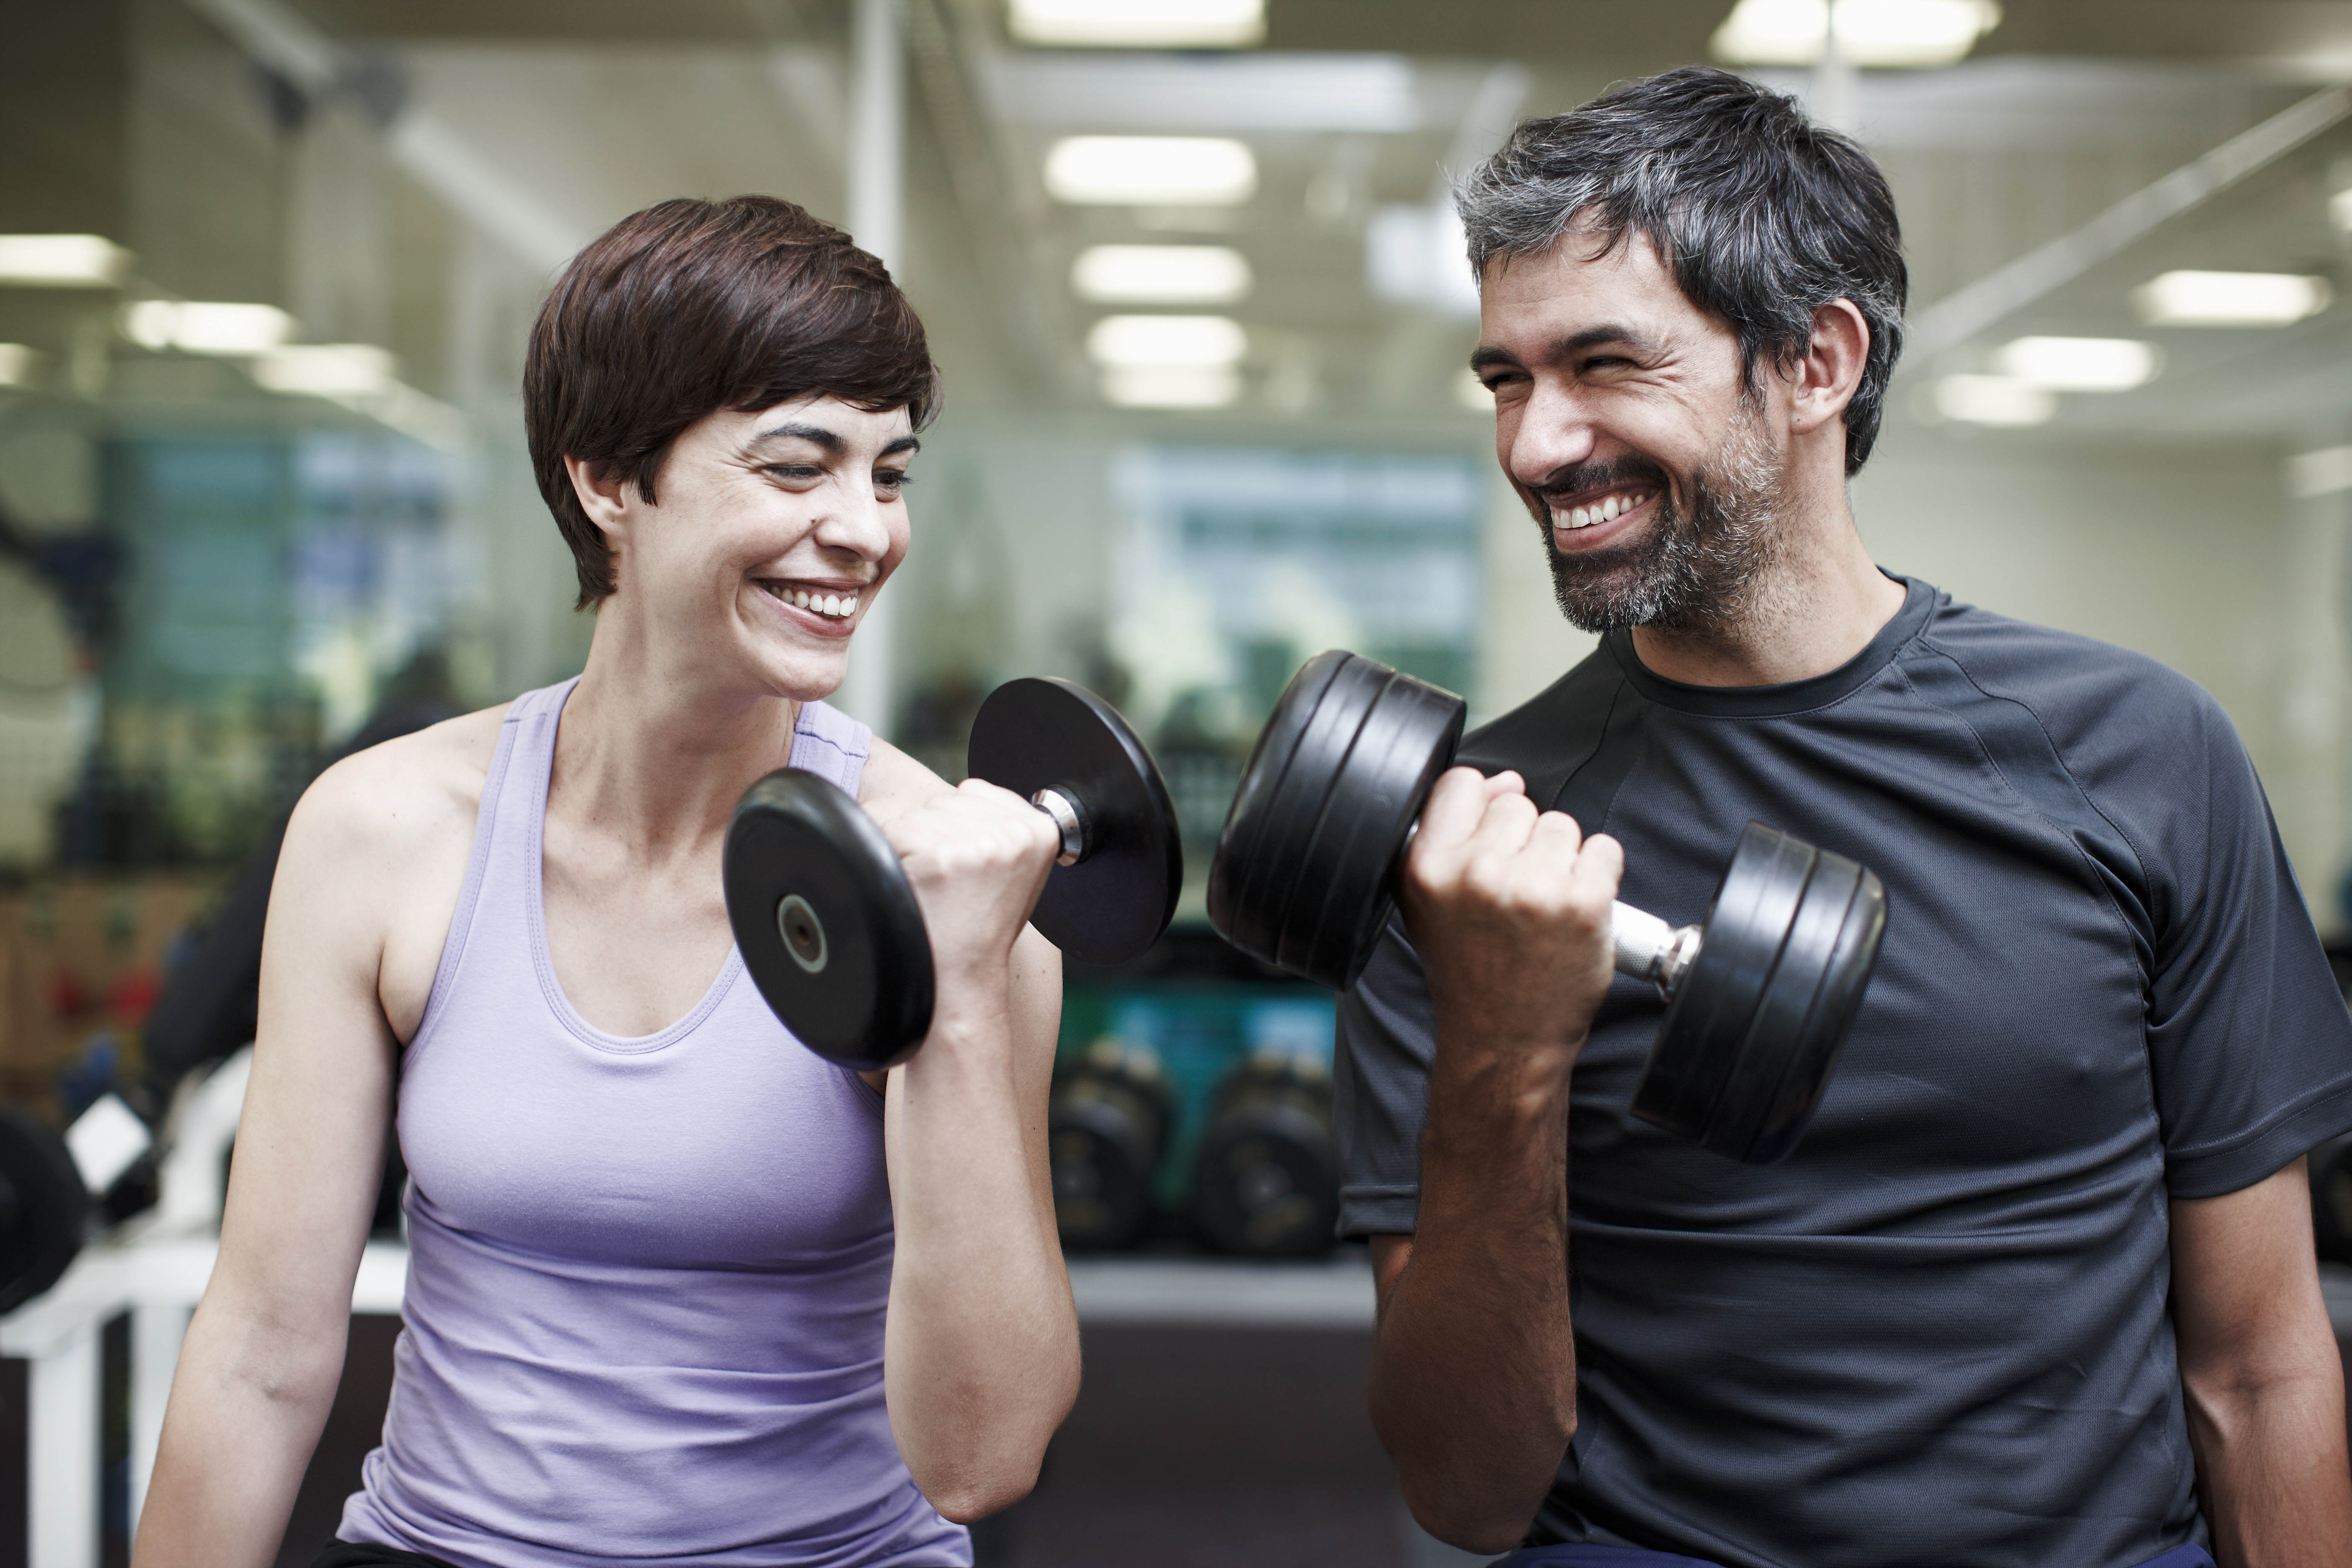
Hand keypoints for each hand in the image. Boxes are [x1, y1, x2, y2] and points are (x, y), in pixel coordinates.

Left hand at [882, 779, 1061, 1004]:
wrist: (962, 976)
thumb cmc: (980, 926)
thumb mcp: (1013, 869)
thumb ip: (1000, 826)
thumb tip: (963, 792)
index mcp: (1040, 830)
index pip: (974, 791)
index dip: (957, 826)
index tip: (964, 865)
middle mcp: (1014, 832)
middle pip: (944, 801)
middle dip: (933, 834)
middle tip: (948, 881)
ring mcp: (978, 843)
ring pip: (918, 815)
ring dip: (912, 846)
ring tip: (934, 886)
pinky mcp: (940, 856)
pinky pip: (895, 833)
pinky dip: (894, 858)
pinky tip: (918, 887)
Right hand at [1398, 768, 1622, 1089]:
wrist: (1505, 1040)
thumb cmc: (1470, 971)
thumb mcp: (1432, 903)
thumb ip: (1455, 834)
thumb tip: (1506, 780)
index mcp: (1429, 868)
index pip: (1461, 784)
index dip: (1483, 808)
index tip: (1492, 843)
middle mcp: (1476, 874)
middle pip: (1519, 804)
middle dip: (1525, 841)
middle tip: (1517, 894)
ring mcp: (1531, 889)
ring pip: (1564, 826)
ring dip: (1563, 860)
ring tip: (1545, 907)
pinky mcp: (1582, 905)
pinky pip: (1604, 851)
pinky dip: (1599, 876)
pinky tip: (1575, 911)